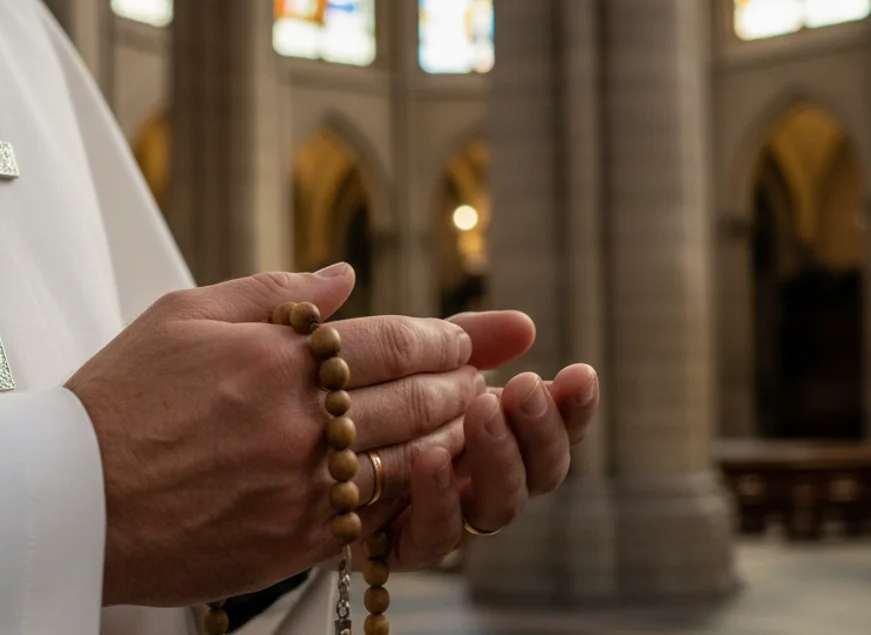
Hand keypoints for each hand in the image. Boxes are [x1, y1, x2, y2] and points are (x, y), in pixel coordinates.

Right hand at [65, 264, 485, 606]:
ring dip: (448, 436)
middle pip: (412, 398)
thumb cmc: (118, 400)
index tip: (460, 338)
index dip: (440, 337)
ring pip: (406, 458)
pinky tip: (421, 474)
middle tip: (475, 376)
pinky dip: (407, 490)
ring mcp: (299, 488)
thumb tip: (343, 278)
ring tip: (466, 420)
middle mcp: (297, 422)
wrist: (68, 499)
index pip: (390, 341)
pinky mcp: (291, 541)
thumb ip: (273, 291)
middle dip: (456, 383)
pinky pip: (372, 514)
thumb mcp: (183, 315)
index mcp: (274, 358)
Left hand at [355, 311, 599, 571]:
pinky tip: (431, 457)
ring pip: (500, 505)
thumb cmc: (353, 395)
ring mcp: (449, 515)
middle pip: (541, 470)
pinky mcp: (403, 545)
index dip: (573, 405)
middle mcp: (482, 479)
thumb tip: (524, 324)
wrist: (290, 448)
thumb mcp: (409, 355)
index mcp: (496, 432)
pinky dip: (440, 496)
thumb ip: (467, 340)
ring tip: (483, 410)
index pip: (556, 425)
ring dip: (498, 457)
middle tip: (526, 387)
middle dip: (542, 428)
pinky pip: (435, 534)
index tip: (580, 374)